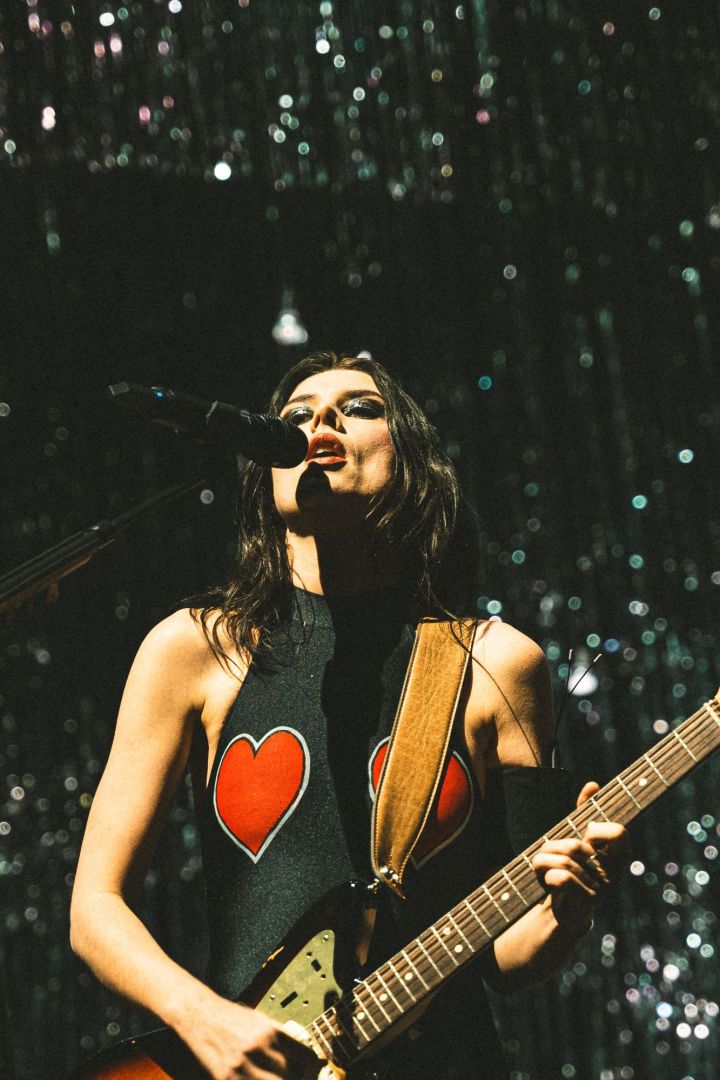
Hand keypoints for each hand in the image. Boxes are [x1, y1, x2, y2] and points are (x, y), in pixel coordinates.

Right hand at [177, 993, 321, 1079]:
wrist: (195, 1015)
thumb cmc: (228, 1018)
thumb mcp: (259, 1021)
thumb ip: (282, 1040)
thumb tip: (312, 1061)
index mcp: (270, 1031)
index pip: (306, 1058)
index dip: (312, 1070)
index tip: (312, 1072)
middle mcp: (258, 1048)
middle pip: (291, 1077)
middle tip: (293, 1078)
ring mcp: (240, 1067)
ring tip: (273, 1078)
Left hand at [532, 781, 627, 935]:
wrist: (563, 911)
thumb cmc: (571, 869)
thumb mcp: (576, 838)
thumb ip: (585, 812)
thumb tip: (593, 785)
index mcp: (617, 854)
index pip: (619, 833)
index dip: (597, 831)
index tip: (585, 836)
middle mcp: (615, 872)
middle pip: (578, 844)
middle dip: (553, 846)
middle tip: (551, 853)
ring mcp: (603, 890)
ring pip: (565, 860)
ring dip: (543, 860)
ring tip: (542, 867)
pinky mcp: (588, 904)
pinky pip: (562, 877)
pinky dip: (546, 876)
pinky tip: (547, 882)